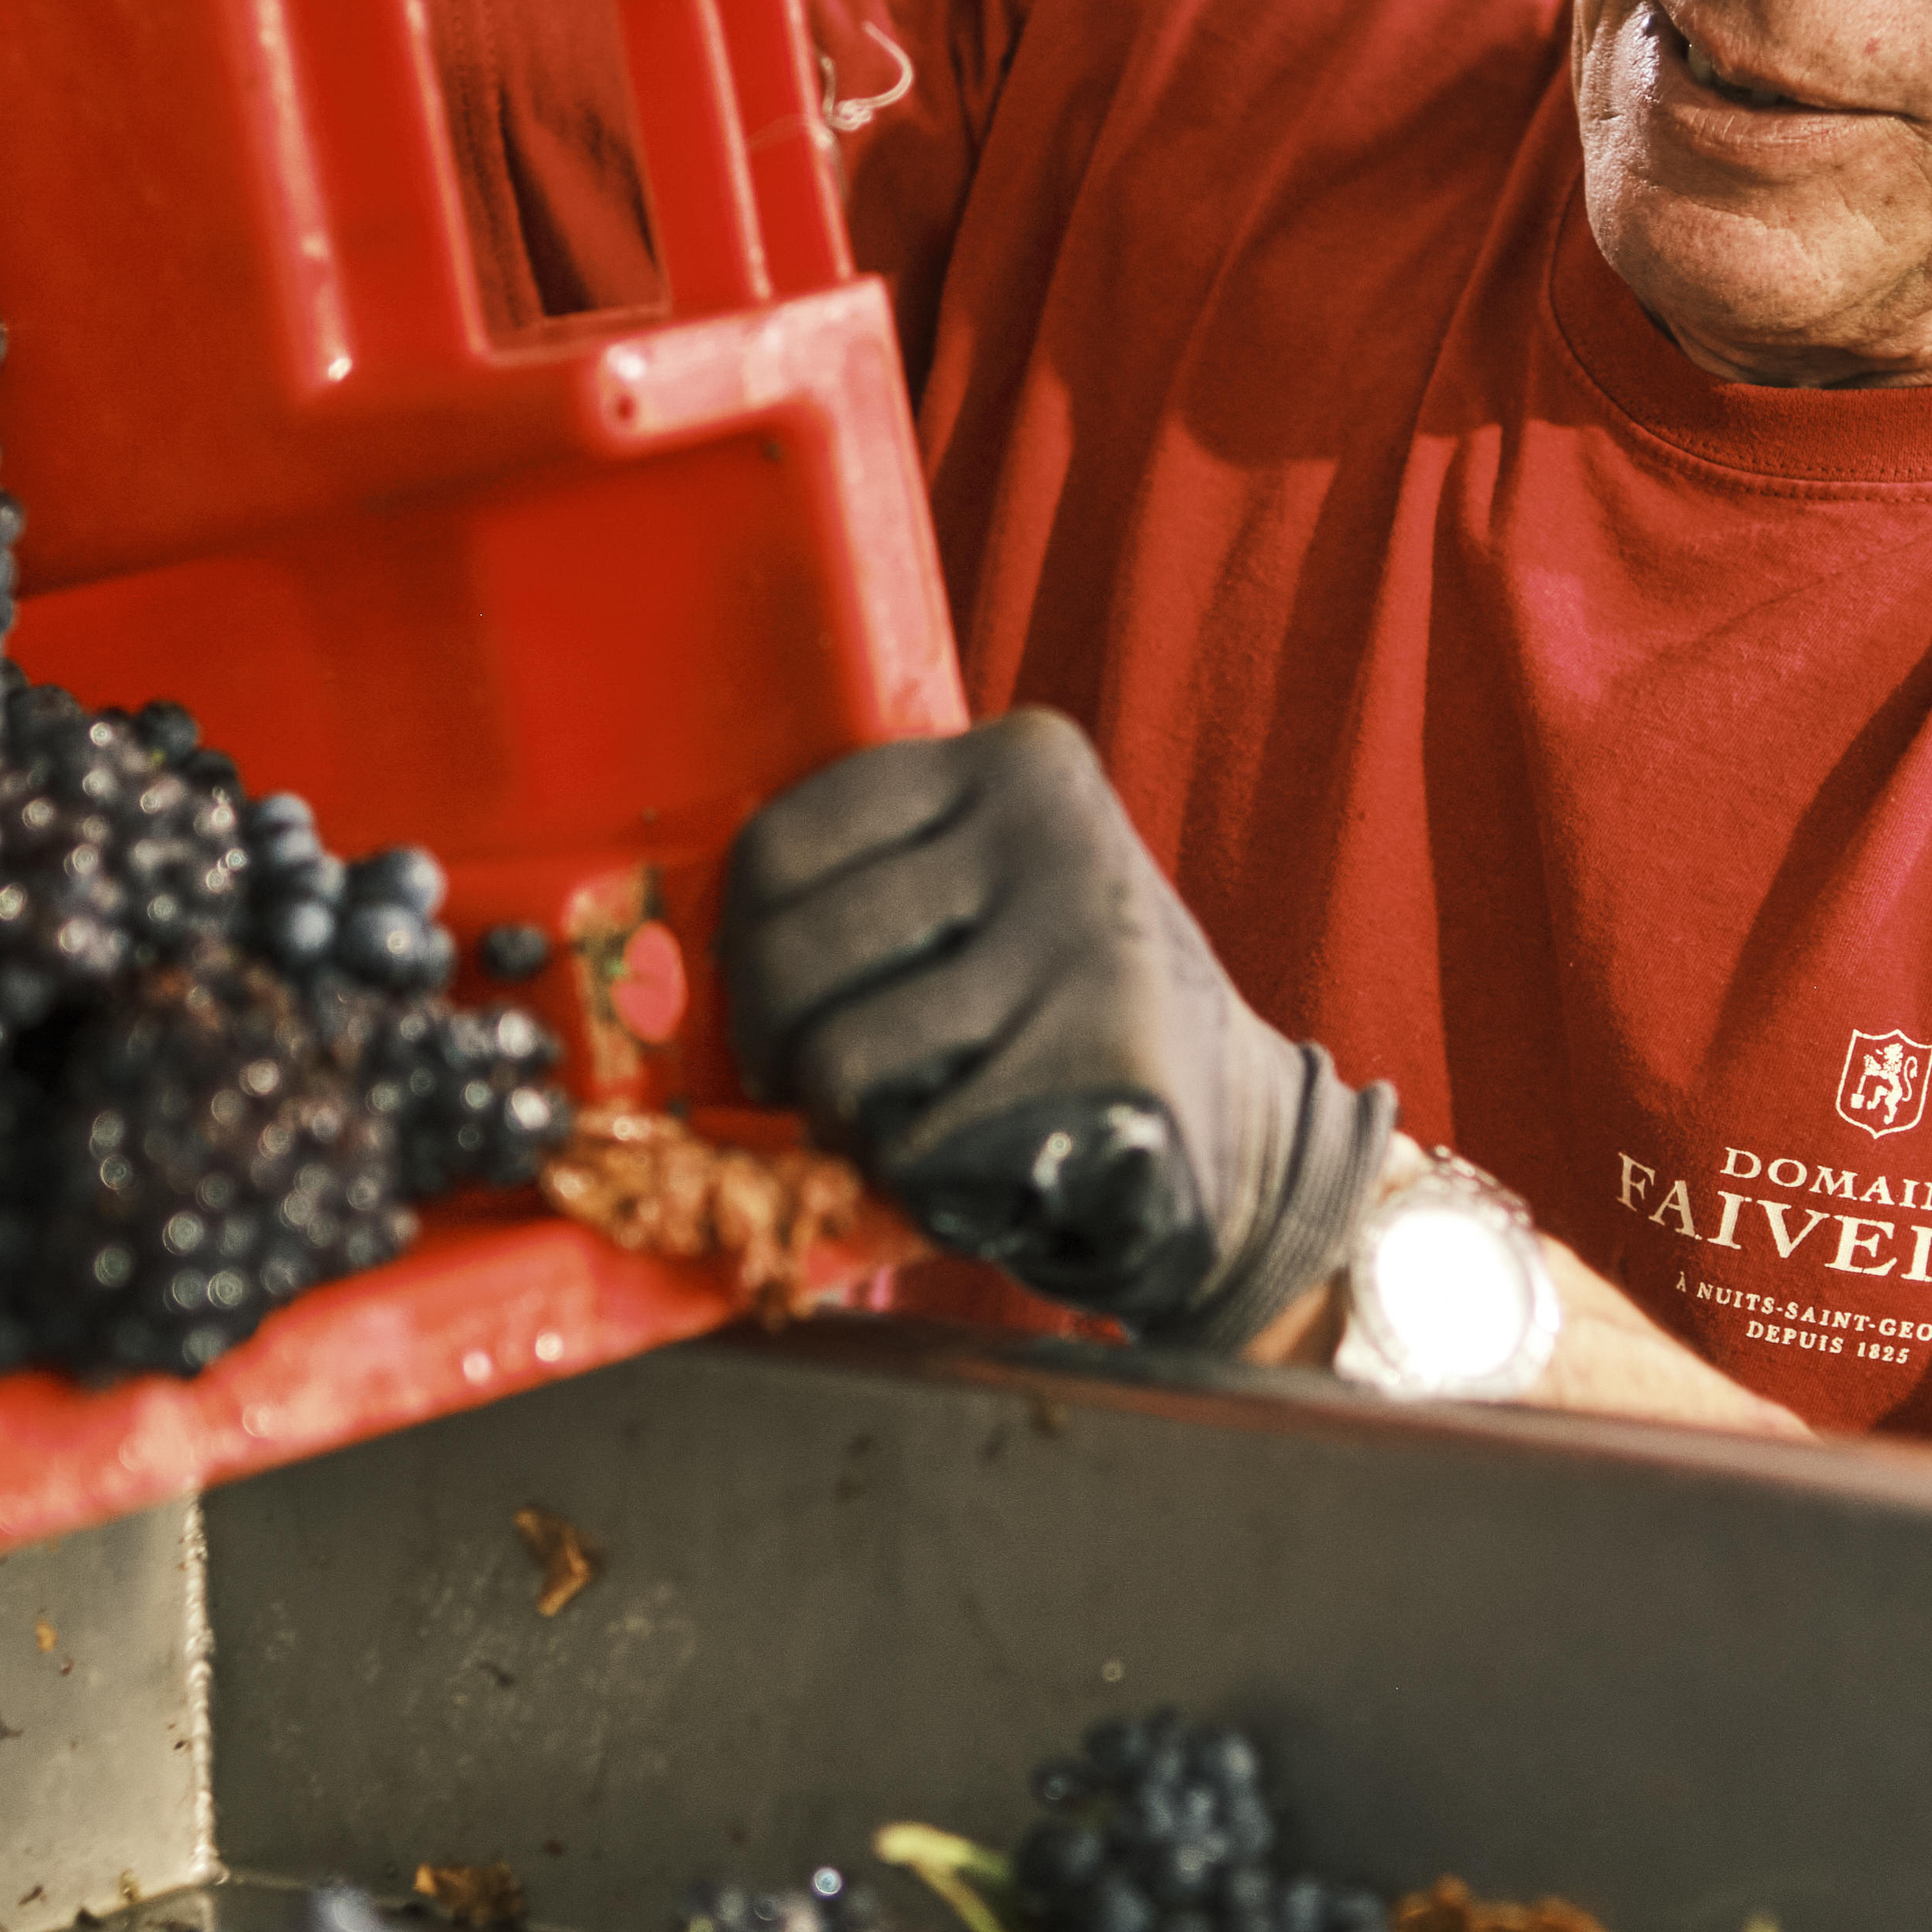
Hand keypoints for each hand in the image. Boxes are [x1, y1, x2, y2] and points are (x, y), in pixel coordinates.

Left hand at [721, 712, 1395, 1349]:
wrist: (1244, 1130)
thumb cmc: (1066, 1009)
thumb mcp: (996, 889)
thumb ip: (887, 874)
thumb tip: (687, 938)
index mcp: (1014, 759)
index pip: (781, 841)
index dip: (743, 943)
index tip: (768, 996)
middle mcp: (1052, 828)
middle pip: (793, 949)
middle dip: (776, 1046)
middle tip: (810, 1084)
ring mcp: (1082, 937)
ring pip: (841, 1054)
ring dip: (841, 1119)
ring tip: (896, 1117)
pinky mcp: (1105, 1053)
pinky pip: (912, 1135)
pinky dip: (908, 1172)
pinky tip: (963, 1155)